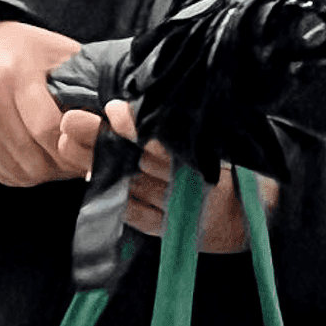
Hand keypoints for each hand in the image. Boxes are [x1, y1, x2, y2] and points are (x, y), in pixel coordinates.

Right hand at [0, 20, 100, 184]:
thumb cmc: (20, 49)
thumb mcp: (56, 51)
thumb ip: (85, 81)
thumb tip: (116, 118)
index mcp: (14, 76)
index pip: (49, 130)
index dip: (76, 147)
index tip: (94, 149)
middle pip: (35, 159)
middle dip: (64, 165)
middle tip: (81, 157)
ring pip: (20, 174)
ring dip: (46, 172)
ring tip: (59, 155)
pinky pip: (2, 176)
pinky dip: (23, 172)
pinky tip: (34, 154)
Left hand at [62, 99, 277, 252]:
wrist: (256, 218)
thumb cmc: (240, 167)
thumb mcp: (226, 138)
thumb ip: (190, 122)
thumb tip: (152, 96)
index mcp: (204, 162)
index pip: (162, 142)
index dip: (135, 126)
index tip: (114, 108)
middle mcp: (188, 188)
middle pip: (136, 161)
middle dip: (101, 139)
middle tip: (72, 119)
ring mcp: (175, 212)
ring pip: (128, 186)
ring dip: (96, 164)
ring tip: (69, 142)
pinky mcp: (167, 230)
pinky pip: (133, 213)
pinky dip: (110, 194)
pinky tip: (90, 175)